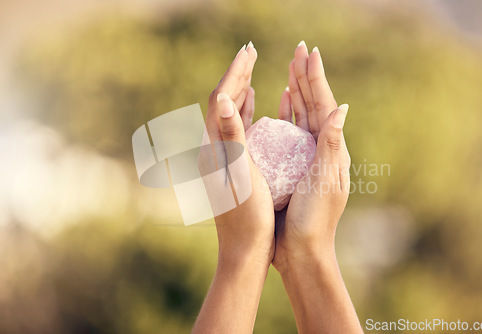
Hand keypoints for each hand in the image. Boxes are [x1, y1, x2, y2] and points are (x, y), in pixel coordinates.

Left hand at [193, 43, 274, 333]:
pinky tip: (250, 102)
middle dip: (236, 75)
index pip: (220, 100)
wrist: (243, 249)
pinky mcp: (230, 164)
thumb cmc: (247, 216)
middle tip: (250, 51)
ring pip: (228, 113)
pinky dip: (243, 110)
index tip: (249, 51)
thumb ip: (231, 136)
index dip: (235, 73)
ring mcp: (220, 156)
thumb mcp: (241, 174)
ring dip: (239, 89)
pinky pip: (236, 128)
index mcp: (213, 148)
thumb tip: (222, 98)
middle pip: (222, 102)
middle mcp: (212, 148)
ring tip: (250, 69)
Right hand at [273, 41, 350, 270]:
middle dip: (306, 77)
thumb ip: (331, 145)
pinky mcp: (292, 166)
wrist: (302, 250)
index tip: (308, 52)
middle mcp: (321, 149)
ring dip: (296, 91)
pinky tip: (280, 103)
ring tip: (290, 68)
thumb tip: (342, 107)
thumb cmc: (313, 219)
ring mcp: (306, 157)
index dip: (315, 78)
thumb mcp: (324, 181)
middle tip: (298, 50)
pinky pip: (290, 133)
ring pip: (301, 116)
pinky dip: (286, 114)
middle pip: (313, 105)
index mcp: (332, 150)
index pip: (323, 105)